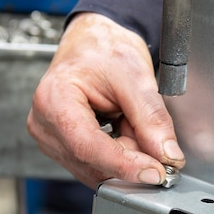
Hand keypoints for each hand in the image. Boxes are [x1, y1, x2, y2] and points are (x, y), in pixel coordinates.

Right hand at [27, 12, 184, 187]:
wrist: (95, 42)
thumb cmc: (105, 49)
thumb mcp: (136, 77)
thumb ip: (152, 119)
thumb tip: (168, 157)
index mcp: (54, 99)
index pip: (88, 146)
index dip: (124, 164)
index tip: (156, 172)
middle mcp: (44, 123)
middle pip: (92, 162)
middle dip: (130, 159)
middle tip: (156, 140)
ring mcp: (50, 138)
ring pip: (96, 169)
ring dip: (125, 156)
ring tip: (132, 123)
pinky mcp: (62, 147)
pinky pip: (95, 165)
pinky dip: (118, 156)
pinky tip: (124, 131)